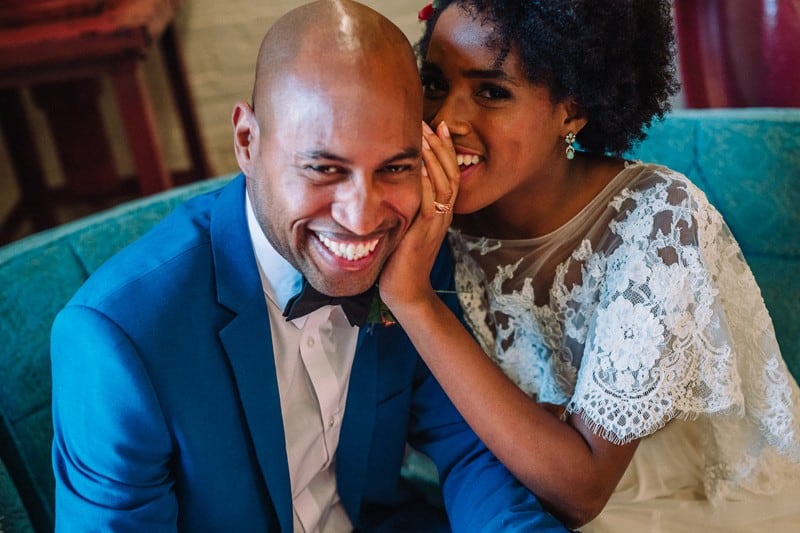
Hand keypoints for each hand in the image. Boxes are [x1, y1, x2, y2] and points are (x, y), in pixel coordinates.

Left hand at [380, 121, 459, 311]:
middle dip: (439, 144)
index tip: (435, 125)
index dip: (444, 148)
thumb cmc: (398, 260)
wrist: (404, 290)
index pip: (448, 171)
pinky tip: (417, 164)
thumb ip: (404, 204)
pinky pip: (429, 201)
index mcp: (440, 210)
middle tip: (428, 121)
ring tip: (423, 134)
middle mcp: (443, 214)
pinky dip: (424, 180)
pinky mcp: (425, 232)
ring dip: (433, 156)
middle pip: (450, 171)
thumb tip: (388, 180)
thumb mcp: (404, 225)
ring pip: (443, 182)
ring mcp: (436, 223)